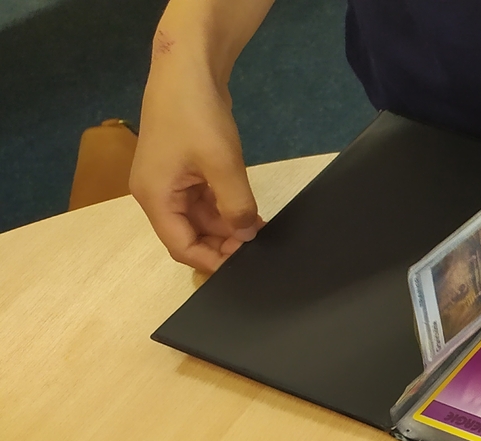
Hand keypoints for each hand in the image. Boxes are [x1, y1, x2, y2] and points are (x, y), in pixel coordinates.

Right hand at [129, 55, 260, 272]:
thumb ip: (235, 206)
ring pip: (200, 219)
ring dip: (228, 226)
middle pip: (190, 235)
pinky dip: (226, 209)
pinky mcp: (184, 170)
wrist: (187, 70)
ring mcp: (170, 181)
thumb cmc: (195, 115)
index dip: (212, 260)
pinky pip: (204, 201)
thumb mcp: (222, 164)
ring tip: (260, 229)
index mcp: (155, 197)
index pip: (180, 246)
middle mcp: (157, 194)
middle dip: (223, 243)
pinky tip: (251, 213)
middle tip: (259, 245)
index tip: (244, 264)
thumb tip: (246, 235)